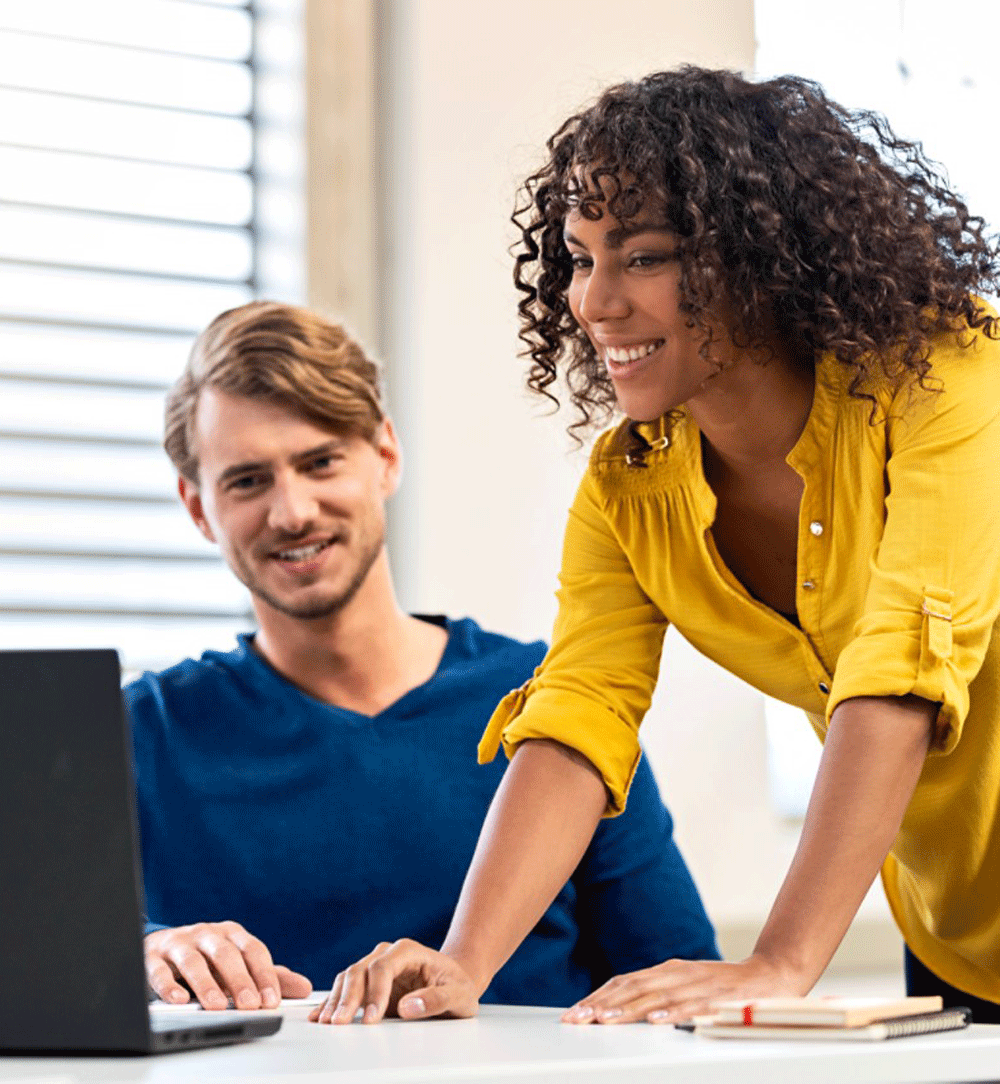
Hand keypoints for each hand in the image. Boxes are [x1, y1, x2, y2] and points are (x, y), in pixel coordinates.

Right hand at [144, 921, 311, 1009]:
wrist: (160, 946)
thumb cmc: (207, 958)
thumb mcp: (239, 964)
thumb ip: (269, 976)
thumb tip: (305, 987)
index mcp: (232, 933)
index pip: (253, 950)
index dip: (264, 975)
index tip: (272, 1001)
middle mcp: (207, 933)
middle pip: (226, 954)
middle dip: (239, 980)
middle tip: (249, 1005)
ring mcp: (179, 942)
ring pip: (193, 961)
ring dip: (206, 984)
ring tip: (215, 1006)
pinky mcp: (153, 956)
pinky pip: (159, 970)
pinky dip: (169, 986)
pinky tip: (180, 1001)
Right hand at [309, 939, 480, 1024]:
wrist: (454, 983)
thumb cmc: (458, 986)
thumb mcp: (458, 994)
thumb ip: (435, 999)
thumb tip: (407, 1007)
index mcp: (408, 951)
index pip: (383, 966)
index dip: (374, 992)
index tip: (371, 1018)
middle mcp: (388, 955)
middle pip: (360, 970)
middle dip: (348, 998)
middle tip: (339, 1024)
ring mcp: (376, 968)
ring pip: (348, 978)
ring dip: (336, 1001)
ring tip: (328, 1023)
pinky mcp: (369, 984)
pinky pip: (345, 989)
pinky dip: (332, 1001)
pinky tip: (320, 1015)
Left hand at [561, 955, 805, 1024]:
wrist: (772, 975)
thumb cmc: (724, 988)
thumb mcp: (685, 987)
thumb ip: (657, 995)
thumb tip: (621, 1010)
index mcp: (666, 972)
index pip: (624, 982)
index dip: (597, 997)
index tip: (574, 1013)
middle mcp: (677, 973)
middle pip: (632, 988)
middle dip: (602, 1005)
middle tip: (577, 1019)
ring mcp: (698, 984)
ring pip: (657, 997)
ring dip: (628, 1009)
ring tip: (605, 1020)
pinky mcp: (720, 997)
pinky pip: (694, 1006)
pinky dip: (674, 1013)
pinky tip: (657, 1021)